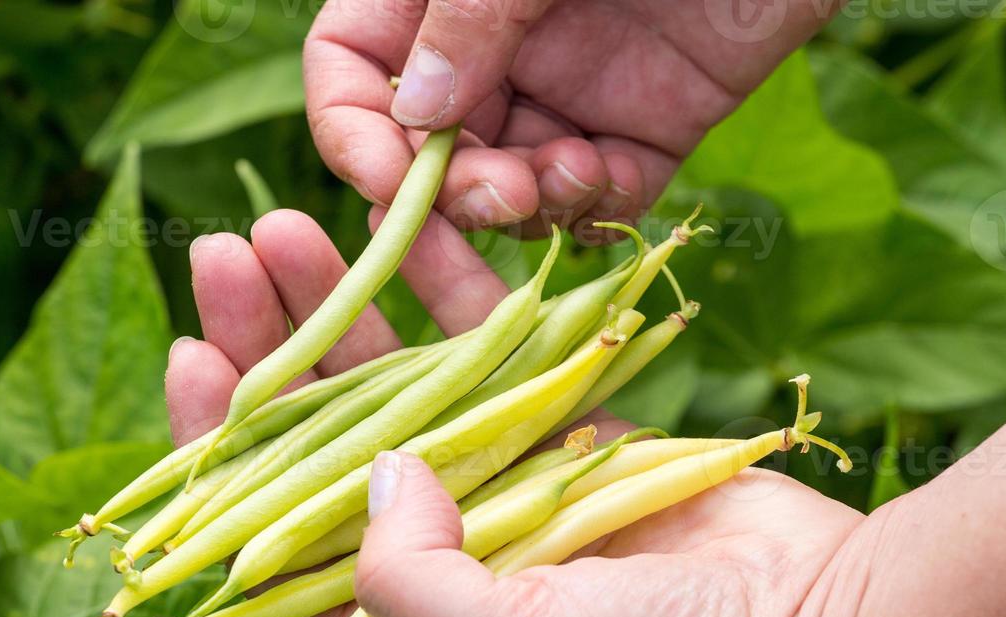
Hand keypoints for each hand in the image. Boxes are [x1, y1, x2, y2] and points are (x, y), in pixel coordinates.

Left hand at [166, 207, 865, 616]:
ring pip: (398, 389)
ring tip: (285, 226)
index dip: (221, 460)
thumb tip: (372, 474)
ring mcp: (503, 496)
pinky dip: (449, 298)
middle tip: (224, 262)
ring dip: (344, 312)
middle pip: (324, 450)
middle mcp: (440, 566)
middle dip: (271, 357)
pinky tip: (395, 233)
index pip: (277, 546)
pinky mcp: (567, 439)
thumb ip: (411, 580)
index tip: (195, 364)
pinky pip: (491, 357)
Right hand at [304, 0, 833, 237]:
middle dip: (451, 195)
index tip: (392, 179)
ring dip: (526, 204)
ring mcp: (572, 90)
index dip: (355, 132)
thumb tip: (413, 114)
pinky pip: (600, 198)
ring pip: (511, 189)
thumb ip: (472, 16)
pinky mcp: (651, 125)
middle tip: (500, 197)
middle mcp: (497, 47)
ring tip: (571, 171)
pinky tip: (609, 176)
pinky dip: (594, 207)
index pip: (354, 69)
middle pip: (429, 151)